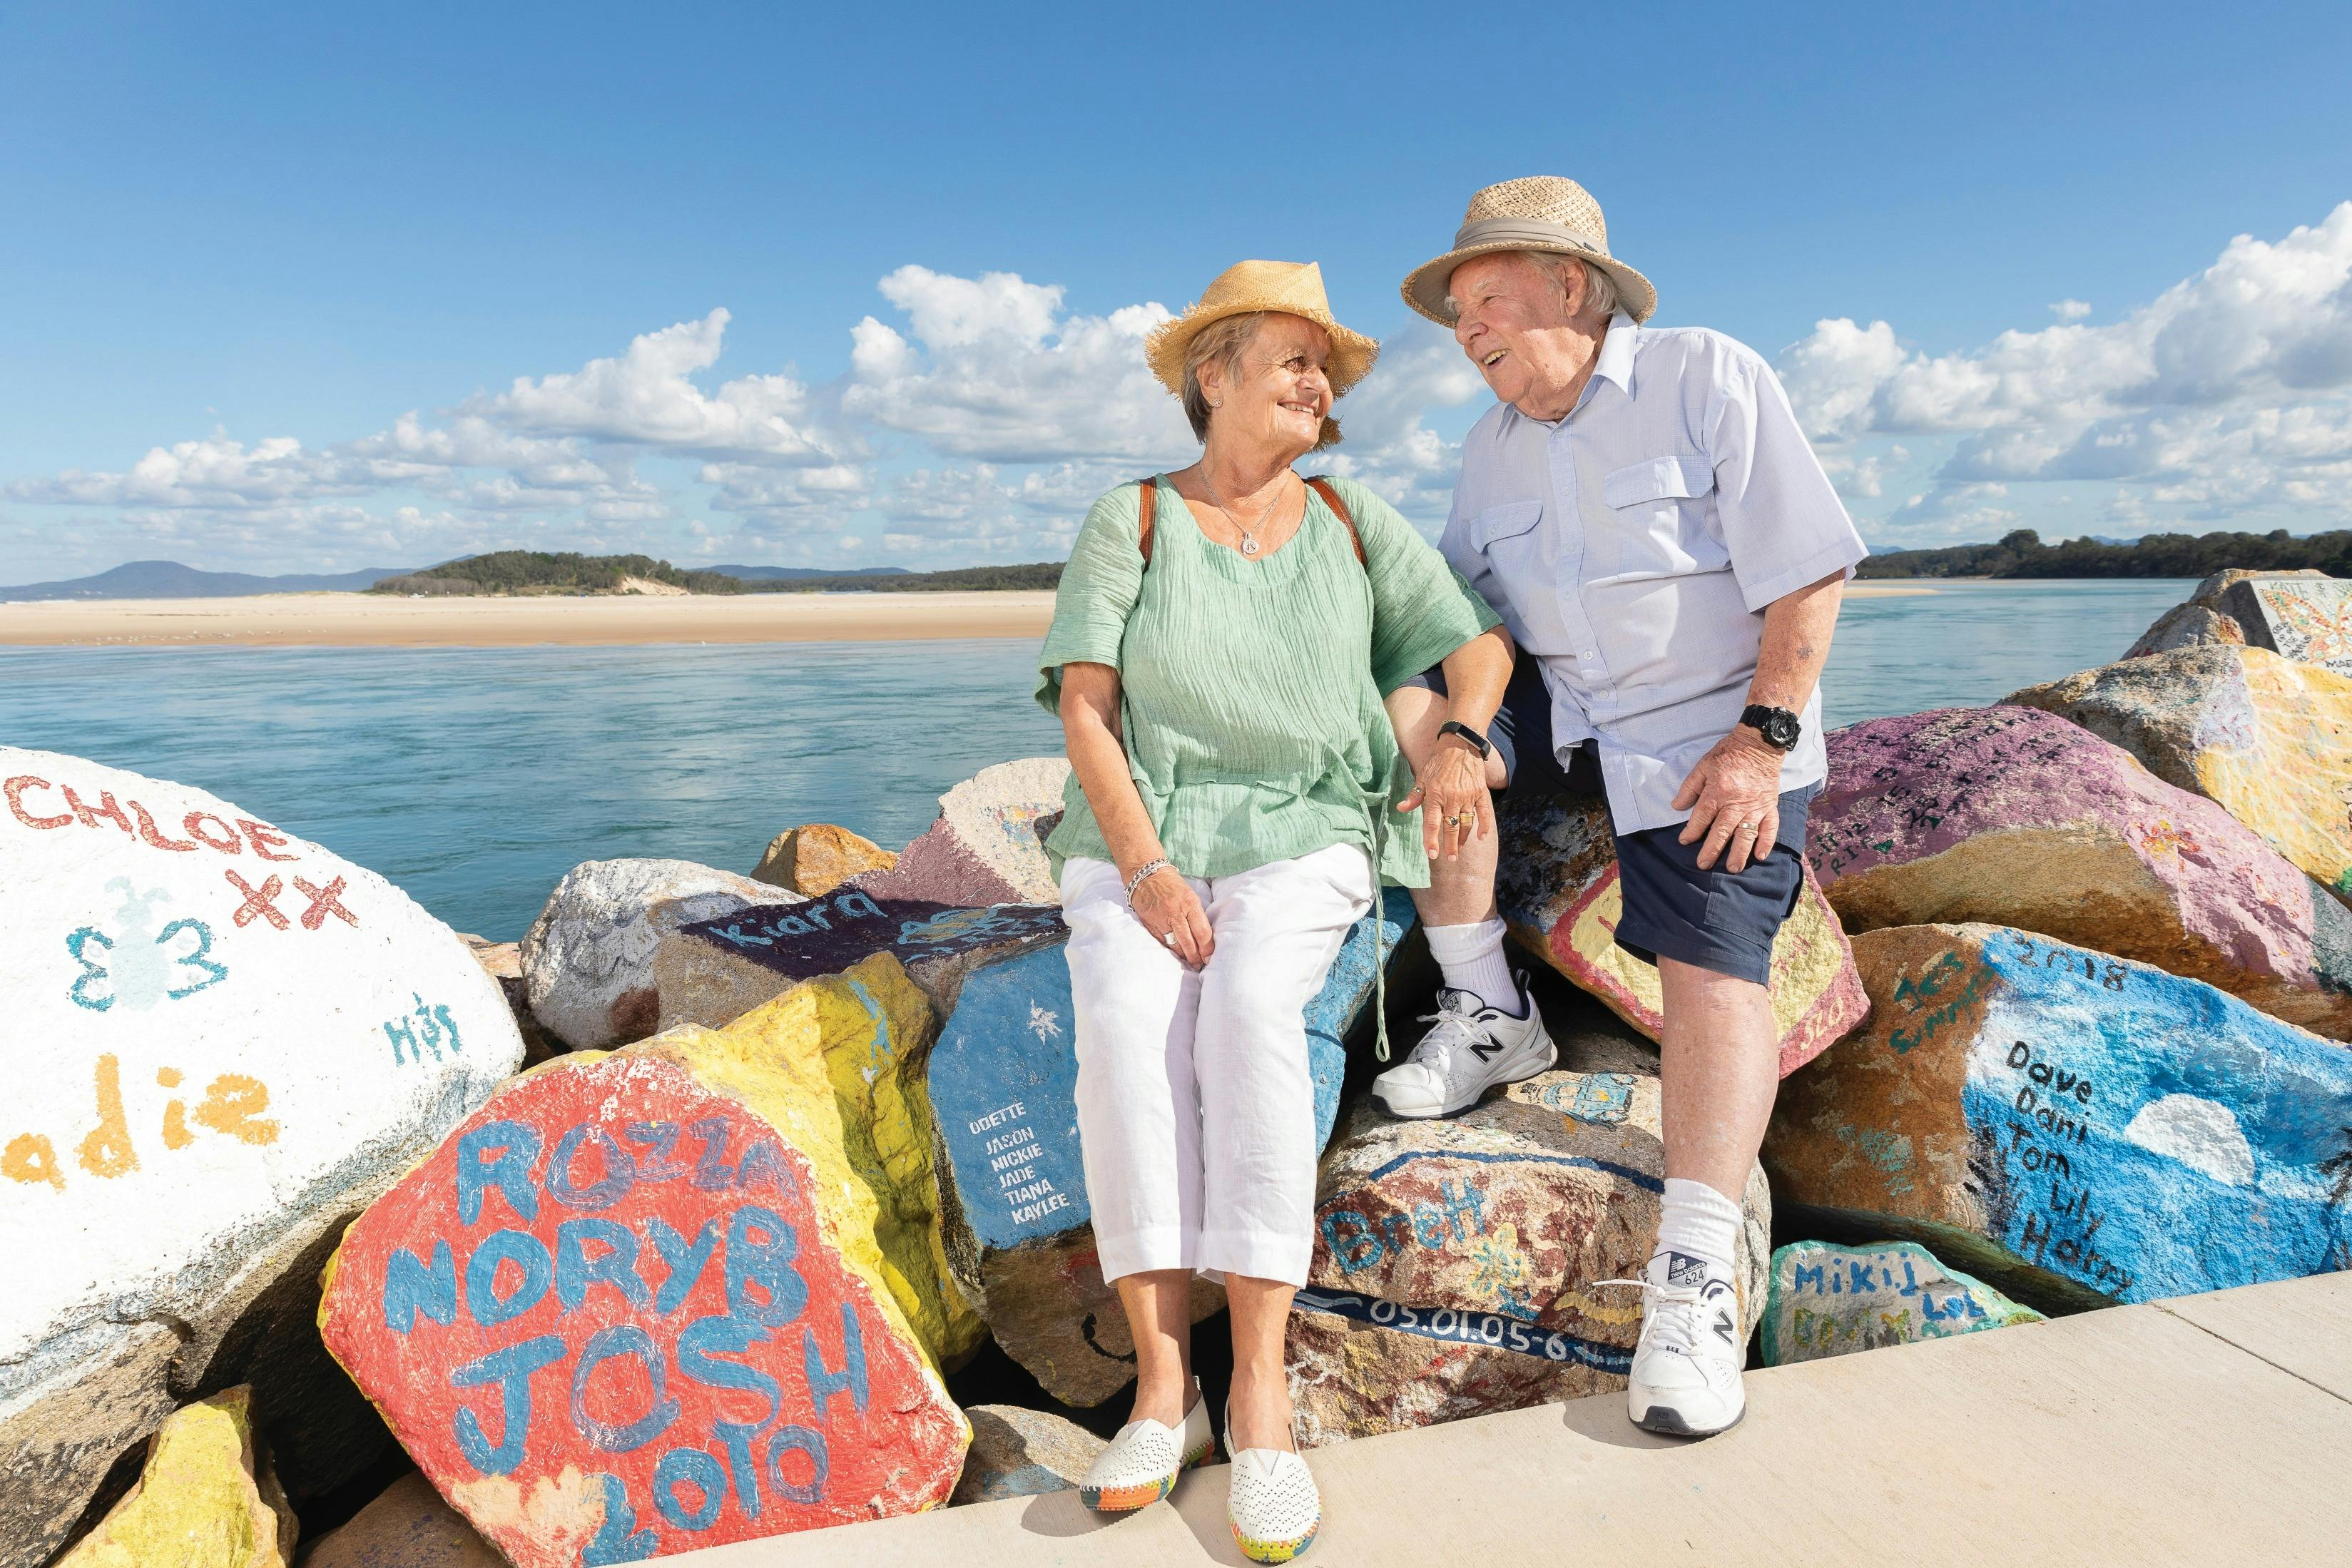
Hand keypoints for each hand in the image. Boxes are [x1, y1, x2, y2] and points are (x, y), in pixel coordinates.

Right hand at [1128, 865, 1214, 967]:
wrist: (1146, 874)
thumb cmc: (1172, 884)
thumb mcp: (1190, 895)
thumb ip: (1197, 915)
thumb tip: (1205, 938)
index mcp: (1189, 903)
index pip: (1202, 932)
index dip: (1207, 948)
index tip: (1210, 957)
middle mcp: (1175, 912)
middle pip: (1188, 942)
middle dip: (1196, 957)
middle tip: (1201, 965)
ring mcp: (1160, 919)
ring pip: (1174, 945)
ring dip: (1183, 956)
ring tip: (1190, 962)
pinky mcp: (1149, 924)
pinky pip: (1162, 942)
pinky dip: (1170, 950)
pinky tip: (1175, 955)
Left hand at [1399, 734, 1493, 861]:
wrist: (1460, 744)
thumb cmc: (1438, 761)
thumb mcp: (1422, 776)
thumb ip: (1414, 795)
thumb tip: (1401, 809)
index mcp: (1435, 794)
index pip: (1431, 822)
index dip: (1431, 840)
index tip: (1432, 854)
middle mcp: (1452, 797)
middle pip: (1451, 827)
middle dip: (1450, 846)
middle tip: (1450, 859)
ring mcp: (1468, 795)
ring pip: (1466, 823)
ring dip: (1462, 838)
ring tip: (1458, 849)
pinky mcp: (1481, 792)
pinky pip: (1484, 813)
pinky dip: (1484, 826)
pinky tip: (1480, 837)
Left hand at [1672, 727, 1783, 872]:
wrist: (1759, 744)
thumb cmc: (1728, 754)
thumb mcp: (1703, 765)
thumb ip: (1690, 787)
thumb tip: (1677, 806)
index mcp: (1718, 792)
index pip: (1702, 817)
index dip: (1692, 831)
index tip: (1685, 841)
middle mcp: (1737, 803)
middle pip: (1722, 831)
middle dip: (1712, 850)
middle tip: (1703, 865)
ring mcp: (1756, 806)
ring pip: (1746, 834)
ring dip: (1739, 854)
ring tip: (1732, 869)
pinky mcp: (1770, 806)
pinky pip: (1770, 827)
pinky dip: (1766, 842)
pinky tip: (1760, 856)